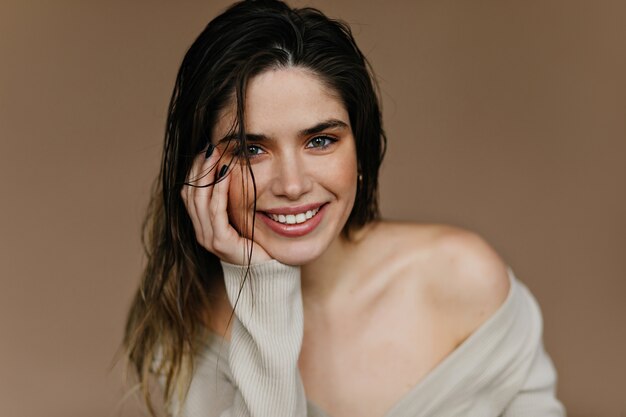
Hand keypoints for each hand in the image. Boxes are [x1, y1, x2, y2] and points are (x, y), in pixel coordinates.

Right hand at [181, 146, 271, 264]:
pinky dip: (219, 191)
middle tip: (208, 147)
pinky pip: (216, 211)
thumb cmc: (257, 242)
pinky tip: (225, 174)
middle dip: (199, 168)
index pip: (190, 193)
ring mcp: (209, 238)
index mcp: (203, 225)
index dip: (195, 171)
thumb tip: (231, 169)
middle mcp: (201, 231)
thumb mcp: (241, 217)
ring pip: (200, 200)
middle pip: (191, 193)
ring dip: (207, 175)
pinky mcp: (221, 242)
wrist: (268, 270)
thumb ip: (232, 200)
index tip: (204, 150)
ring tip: (214, 155)